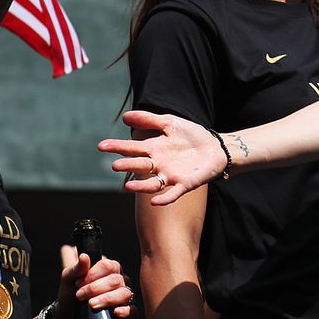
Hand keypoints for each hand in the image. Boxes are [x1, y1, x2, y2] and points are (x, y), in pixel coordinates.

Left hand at [56, 248, 134, 318]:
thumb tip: (84, 257)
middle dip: (95, 288)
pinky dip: (126, 311)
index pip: (108, 266)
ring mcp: (124, 295)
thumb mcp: (68, 279)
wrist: (67, 315)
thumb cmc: (70, 293)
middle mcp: (120, 280)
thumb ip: (76, 268)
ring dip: (107, 299)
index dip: (92, 275)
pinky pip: (133, 310)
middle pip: (116, 280)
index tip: (78, 283)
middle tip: (79, 295)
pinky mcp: (125, 312)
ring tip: (91, 305)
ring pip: (125, 294)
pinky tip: (115, 312)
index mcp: (109, 268)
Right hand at [98, 111, 227, 205]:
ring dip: (140, 186)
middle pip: (140, 166)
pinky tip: (155, 201)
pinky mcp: (185, 184)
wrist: (216, 147)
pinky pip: (173, 193)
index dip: (118, 147)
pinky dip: (164, 198)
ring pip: (152, 183)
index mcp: (154, 149)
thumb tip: (125, 116)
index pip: (133, 148)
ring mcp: (171, 175)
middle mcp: (159, 164)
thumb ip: (149, 120)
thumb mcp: (171, 123)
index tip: (102, 146)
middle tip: (115, 165)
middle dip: (128, 166)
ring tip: (128, 186)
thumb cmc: (192, 136)